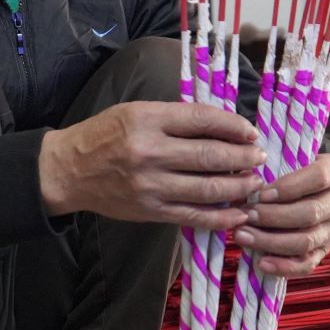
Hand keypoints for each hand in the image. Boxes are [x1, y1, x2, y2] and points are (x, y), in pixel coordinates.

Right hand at [39, 101, 265, 230]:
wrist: (69, 170)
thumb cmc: (105, 135)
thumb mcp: (136, 112)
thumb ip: (176, 118)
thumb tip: (223, 126)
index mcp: (147, 119)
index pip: (202, 119)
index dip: (233, 126)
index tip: (250, 131)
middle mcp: (150, 152)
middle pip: (210, 155)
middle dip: (243, 157)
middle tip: (260, 157)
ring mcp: (151, 185)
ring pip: (208, 188)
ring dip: (239, 187)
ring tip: (254, 182)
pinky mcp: (150, 211)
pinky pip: (194, 216)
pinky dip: (221, 217)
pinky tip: (238, 213)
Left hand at [232, 152, 329, 276]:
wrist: (312, 183)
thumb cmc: (295, 165)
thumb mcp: (290, 157)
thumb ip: (273, 165)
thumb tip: (242, 179)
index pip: (318, 178)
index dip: (289, 187)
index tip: (261, 193)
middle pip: (310, 213)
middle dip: (273, 217)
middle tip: (245, 215)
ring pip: (306, 240)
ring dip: (271, 241)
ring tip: (242, 236)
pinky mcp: (324, 249)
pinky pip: (307, 264)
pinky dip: (284, 267)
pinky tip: (261, 263)